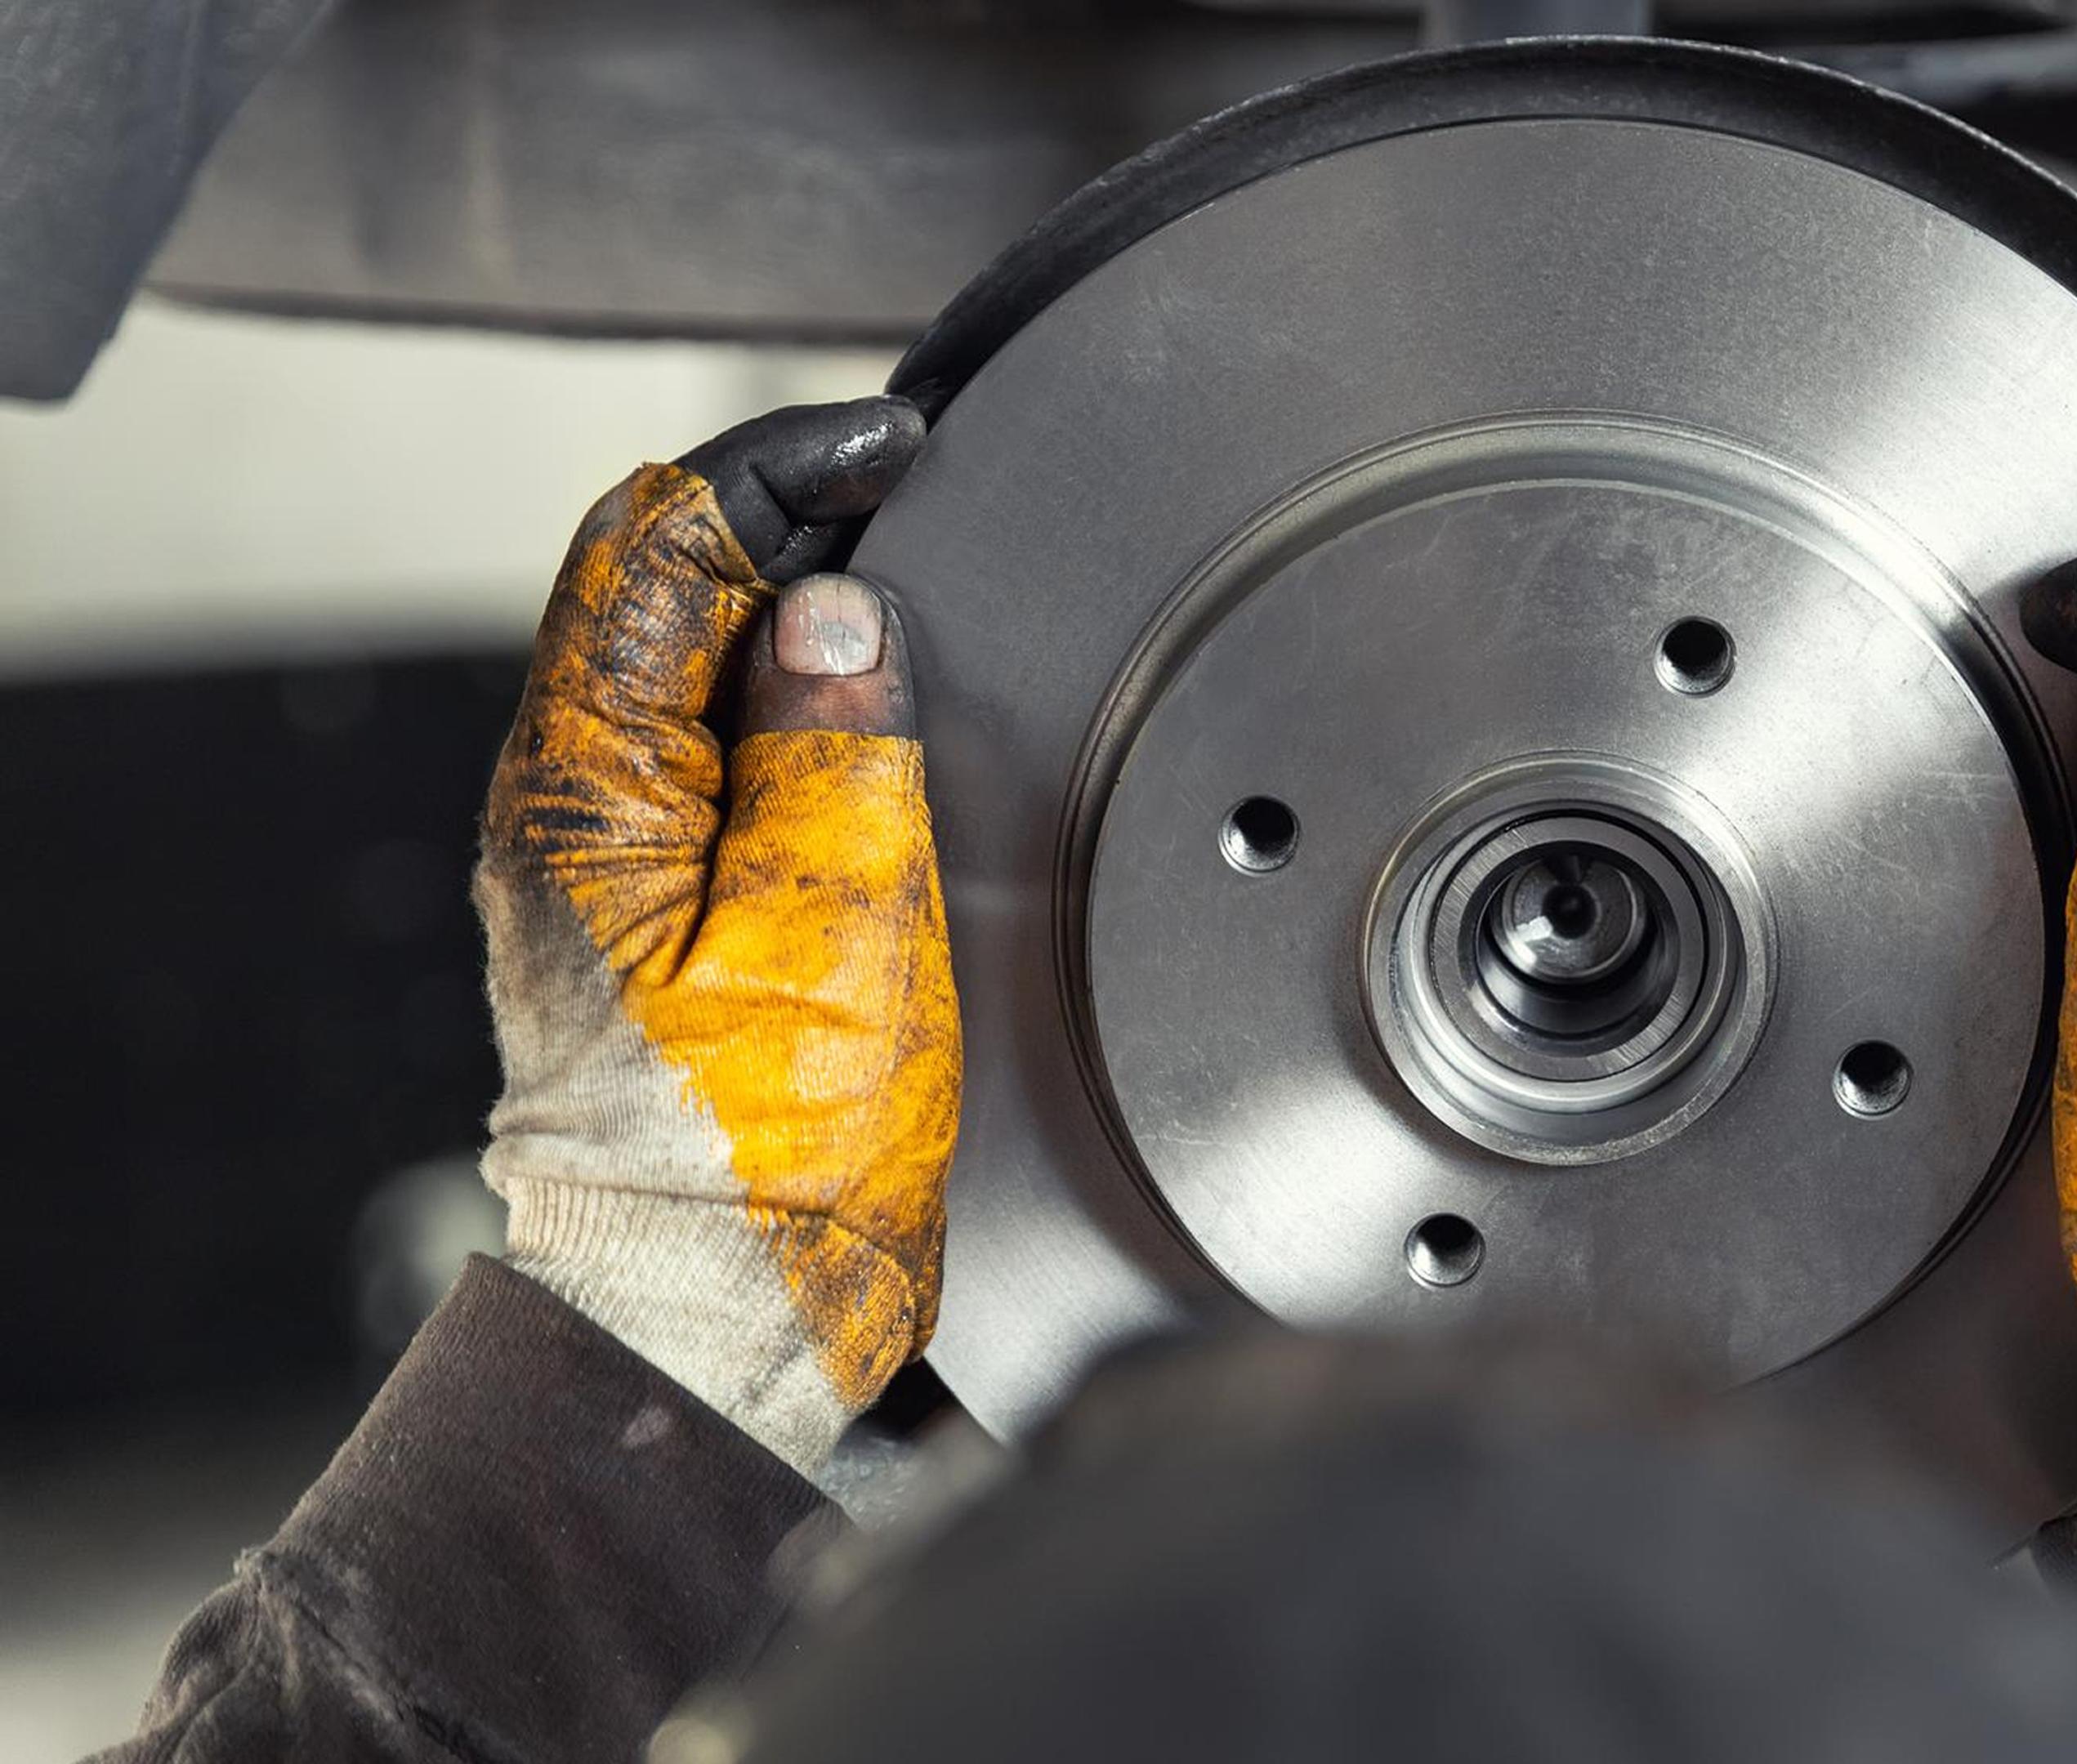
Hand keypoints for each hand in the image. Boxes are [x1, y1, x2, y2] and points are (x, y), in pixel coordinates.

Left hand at [475, 398, 957, 1475]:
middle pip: (657, 585)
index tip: (893, 444)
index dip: (780, 464)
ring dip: (791, 603)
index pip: (658, 545)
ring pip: (688, 661)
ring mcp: (610, 860)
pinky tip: (873, 713)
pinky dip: (795, 695)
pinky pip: (718, 747)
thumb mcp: (832, 935)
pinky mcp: (663, 908)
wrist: (724, 1315)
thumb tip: (838, 609)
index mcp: (587, 795)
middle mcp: (574, 811)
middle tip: (914, 498)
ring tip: (910, 586)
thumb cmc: (765, 1168)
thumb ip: (835, 751)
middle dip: (786, 514)